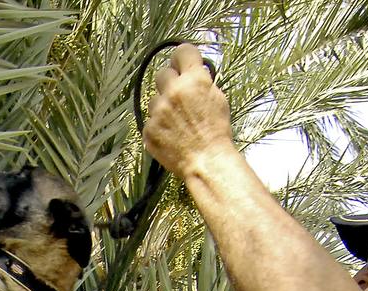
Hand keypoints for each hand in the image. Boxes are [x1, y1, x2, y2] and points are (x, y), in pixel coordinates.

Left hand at [142, 44, 234, 179]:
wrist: (206, 162)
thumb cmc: (216, 132)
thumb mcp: (218, 99)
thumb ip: (202, 81)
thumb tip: (193, 72)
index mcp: (194, 80)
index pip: (181, 51)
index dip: (183, 58)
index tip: (183, 64)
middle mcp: (173, 92)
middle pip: (162, 73)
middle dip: (170, 83)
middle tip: (179, 96)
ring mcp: (158, 111)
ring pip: (154, 99)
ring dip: (163, 106)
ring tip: (177, 122)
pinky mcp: (148, 128)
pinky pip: (150, 120)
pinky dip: (158, 126)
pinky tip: (172, 135)